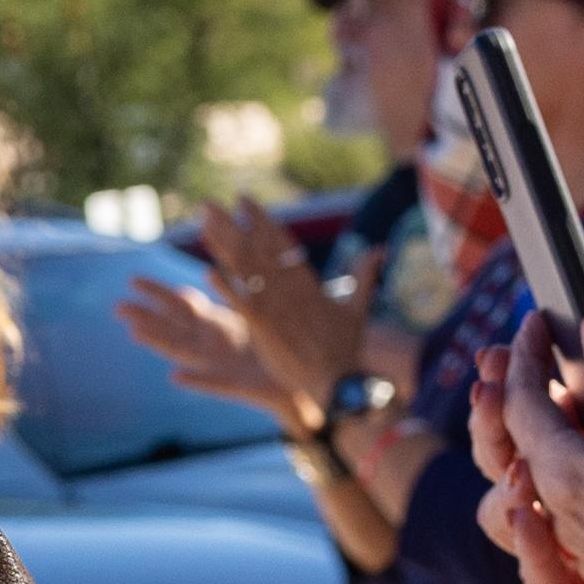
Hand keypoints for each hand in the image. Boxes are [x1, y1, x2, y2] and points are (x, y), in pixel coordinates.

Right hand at [106, 265, 278, 414]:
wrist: (297, 384)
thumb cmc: (274, 350)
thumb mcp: (251, 316)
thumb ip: (233, 293)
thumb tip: (216, 267)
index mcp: (215, 327)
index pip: (180, 306)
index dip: (157, 293)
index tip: (132, 281)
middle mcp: (211, 345)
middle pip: (173, 326)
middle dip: (146, 316)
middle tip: (117, 306)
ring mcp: (219, 366)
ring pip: (183, 351)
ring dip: (160, 342)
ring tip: (134, 333)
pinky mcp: (235, 386)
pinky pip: (213, 383)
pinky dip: (195, 380)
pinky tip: (175, 376)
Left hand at [185, 199, 364, 402]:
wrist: (341, 383)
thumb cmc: (349, 349)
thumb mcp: (358, 308)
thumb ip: (364, 276)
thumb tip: (379, 248)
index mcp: (310, 283)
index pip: (282, 243)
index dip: (262, 220)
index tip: (244, 200)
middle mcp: (292, 291)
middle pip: (258, 250)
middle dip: (233, 226)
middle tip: (210, 204)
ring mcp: (278, 310)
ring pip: (247, 272)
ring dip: (224, 248)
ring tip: (204, 226)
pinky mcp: (267, 332)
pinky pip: (244, 307)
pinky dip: (229, 289)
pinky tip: (210, 273)